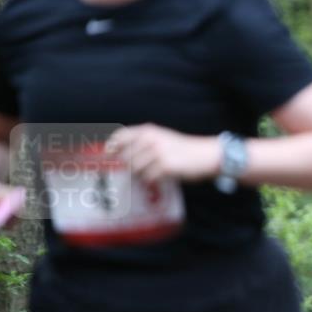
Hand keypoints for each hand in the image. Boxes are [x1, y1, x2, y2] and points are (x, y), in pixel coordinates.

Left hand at [107, 124, 221, 183]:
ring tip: (154, 172)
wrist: (205, 154)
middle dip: (128, 166)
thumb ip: (143, 141)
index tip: (106, 156)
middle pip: (125, 157)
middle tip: (135, 170)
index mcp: (148, 131)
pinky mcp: (164, 166)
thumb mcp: (162, 137)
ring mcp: (156, 153)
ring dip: (142, 174)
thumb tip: (118, 153)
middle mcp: (150, 140)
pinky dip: (152, 180)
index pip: (120, 137)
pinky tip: (160, 176)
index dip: (110, 147)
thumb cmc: (183, 148)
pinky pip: (148, 178)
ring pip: (135, 170)